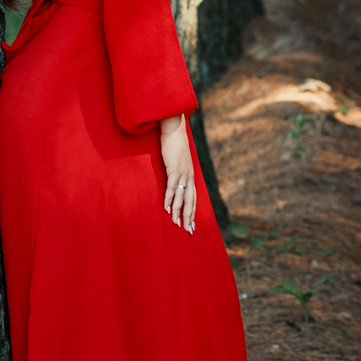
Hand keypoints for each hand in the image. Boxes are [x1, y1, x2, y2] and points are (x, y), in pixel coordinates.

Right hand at [160, 114, 196, 232]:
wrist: (174, 129)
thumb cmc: (175, 144)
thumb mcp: (178, 160)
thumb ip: (178, 170)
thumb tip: (174, 177)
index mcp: (191, 175)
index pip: (193, 197)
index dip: (192, 211)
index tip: (191, 224)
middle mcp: (189, 176)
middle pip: (190, 201)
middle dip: (188, 216)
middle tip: (188, 230)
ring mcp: (182, 173)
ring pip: (181, 197)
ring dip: (177, 211)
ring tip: (175, 223)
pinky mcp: (174, 169)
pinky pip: (172, 187)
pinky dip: (169, 199)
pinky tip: (166, 208)